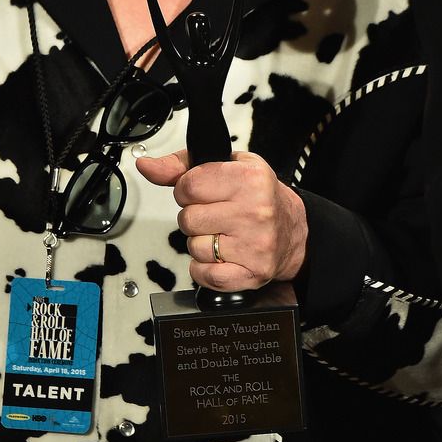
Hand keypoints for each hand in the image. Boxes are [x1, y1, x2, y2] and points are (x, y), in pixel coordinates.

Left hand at [137, 150, 307, 291]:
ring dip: (200, 242)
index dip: (187, 190)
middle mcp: (254, 212)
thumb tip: (147, 166)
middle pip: (188, 218)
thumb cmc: (259, 196)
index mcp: (248, 180)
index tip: (201, 192)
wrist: (294, 231)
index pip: (188, 185)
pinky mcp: (251, 274)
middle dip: (194, 216)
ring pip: (193, 247)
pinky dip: (204, 268)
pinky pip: (204, 275)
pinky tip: (220, 255)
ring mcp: (254, 245)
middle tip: (214, 213)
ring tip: (221, 233)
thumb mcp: (227, 166)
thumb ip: (181, 165)